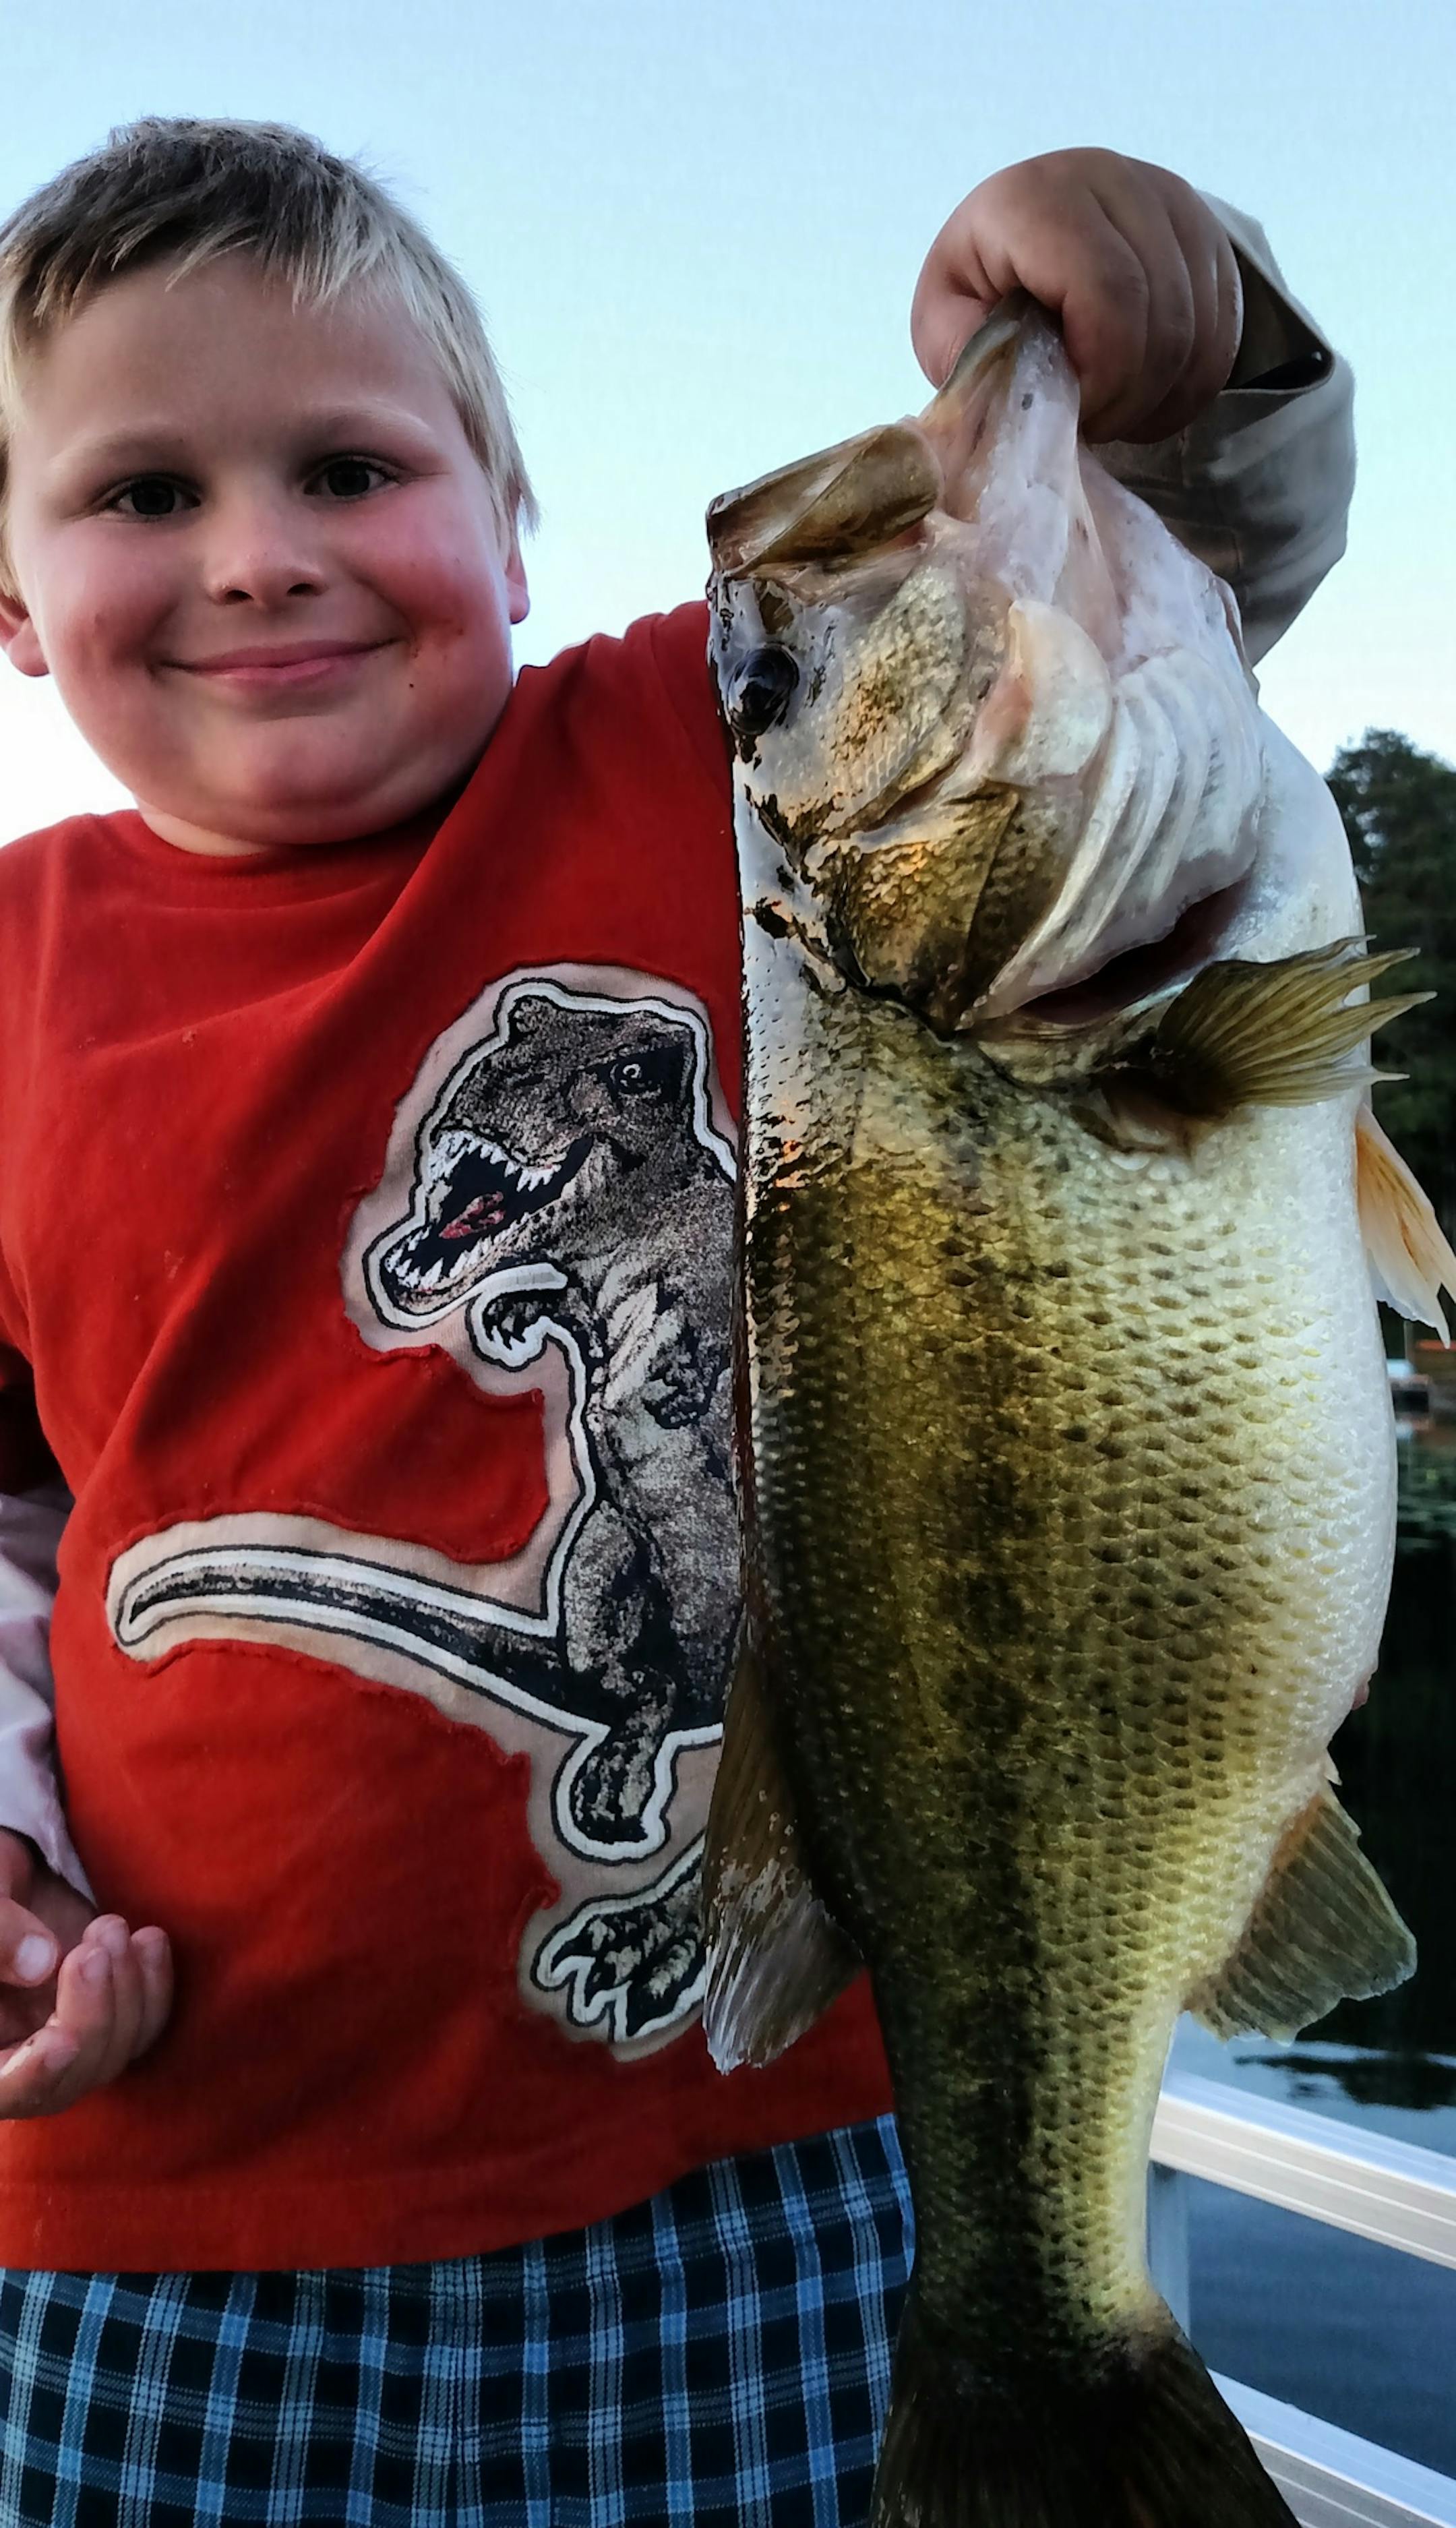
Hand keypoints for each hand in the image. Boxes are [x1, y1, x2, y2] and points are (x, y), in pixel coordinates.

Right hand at [0, 1828, 171, 2116]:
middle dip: (91, 2016)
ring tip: (112, 1927)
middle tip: (96, 1948)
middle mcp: (18, 2057)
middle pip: (66, 2082)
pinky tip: (149, 1939)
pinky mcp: (104, 2016)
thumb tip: (40, 1963)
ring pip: (110, 2056)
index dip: (32, 2077)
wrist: (11, 1878)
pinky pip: (141, 2027)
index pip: (3, 2090)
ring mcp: (62, 2042)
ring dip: (126, 1993)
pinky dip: (153, 1988)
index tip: (63, 2040)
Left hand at [911, 149, 1242, 442]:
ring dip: (1161, 396)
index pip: (1109, 292)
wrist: (1031, 235)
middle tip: (1094, 422)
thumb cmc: (984, 284)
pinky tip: (1148, 397)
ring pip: (1199, 330)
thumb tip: (1008, 384)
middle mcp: (1117, 182)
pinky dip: (1189, 385)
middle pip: (1163, 318)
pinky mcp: (1211, 236)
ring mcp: (1175, 203)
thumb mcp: (946, 317)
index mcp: (1041, 197)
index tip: (1076, 411)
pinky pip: (1224, 333)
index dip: (1103, 373)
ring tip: (1115, 410)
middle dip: (1131, 396)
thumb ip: (964, 350)